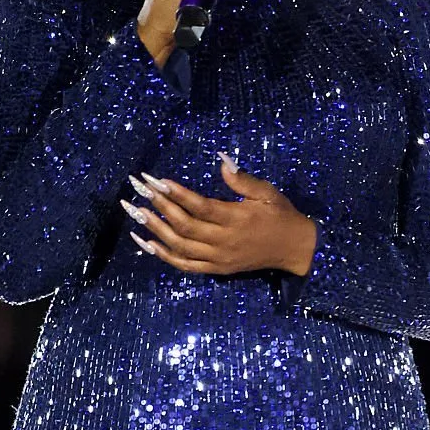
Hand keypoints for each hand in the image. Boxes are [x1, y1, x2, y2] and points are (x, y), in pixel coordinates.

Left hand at [121, 155, 317, 277]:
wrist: (294, 249)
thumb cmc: (280, 215)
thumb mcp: (267, 193)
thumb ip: (242, 180)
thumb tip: (222, 160)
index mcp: (236, 219)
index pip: (200, 206)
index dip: (177, 194)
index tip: (157, 181)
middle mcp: (224, 241)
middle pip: (185, 225)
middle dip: (159, 207)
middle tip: (139, 190)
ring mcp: (218, 258)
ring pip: (180, 246)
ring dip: (155, 230)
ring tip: (135, 213)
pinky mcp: (216, 269)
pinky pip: (185, 265)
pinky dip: (164, 256)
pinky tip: (146, 243)